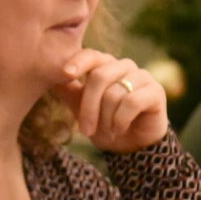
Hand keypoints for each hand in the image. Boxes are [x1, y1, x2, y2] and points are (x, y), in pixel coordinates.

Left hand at [52, 49, 168, 152]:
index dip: (78, 62)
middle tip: (84, 130)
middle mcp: (123, 66)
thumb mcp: (79, 106)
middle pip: (99, 77)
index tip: (66, 74)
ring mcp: (142, 76)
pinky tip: (119, 129)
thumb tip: (44, 72)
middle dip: (88, 108)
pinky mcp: (156, 91)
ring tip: (106, 131)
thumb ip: (66, 89)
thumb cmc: (102, 121)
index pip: (90, 55)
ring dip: (105, 118)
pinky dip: (120, 120)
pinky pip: (132, 102)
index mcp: (104, 65)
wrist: (129, 144)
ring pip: (114, 93)